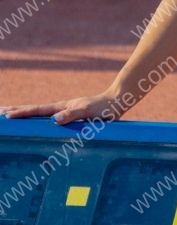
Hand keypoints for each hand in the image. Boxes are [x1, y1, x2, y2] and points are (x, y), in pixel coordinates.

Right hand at [0, 92, 126, 125]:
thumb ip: (73, 114)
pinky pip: (50, 118)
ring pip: (41, 113)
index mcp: (62, 107)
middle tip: (0, 112)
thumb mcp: (88, 111)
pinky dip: (39, 119)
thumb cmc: (104, 107)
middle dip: (17, 110)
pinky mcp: (72, 115)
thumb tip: (55, 119)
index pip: (37, 110)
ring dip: (26, 114)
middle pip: (34, 109)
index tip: (6, 116)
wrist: (117, 101)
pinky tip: (38, 123)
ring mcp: (66, 111)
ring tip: (12, 114)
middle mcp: (61, 108)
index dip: (22, 113)